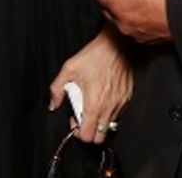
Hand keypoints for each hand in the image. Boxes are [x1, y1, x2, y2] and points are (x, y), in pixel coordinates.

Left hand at [48, 26, 132, 143]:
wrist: (116, 44)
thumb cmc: (95, 55)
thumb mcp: (69, 69)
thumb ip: (57, 89)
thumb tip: (53, 104)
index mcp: (94, 104)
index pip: (87, 136)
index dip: (78, 132)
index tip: (75, 120)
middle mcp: (109, 107)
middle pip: (100, 137)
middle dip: (90, 131)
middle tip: (83, 117)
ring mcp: (120, 103)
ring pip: (110, 126)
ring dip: (100, 121)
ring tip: (93, 106)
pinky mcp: (127, 96)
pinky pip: (118, 113)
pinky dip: (110, 112)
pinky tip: (103, 98)